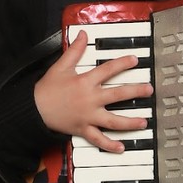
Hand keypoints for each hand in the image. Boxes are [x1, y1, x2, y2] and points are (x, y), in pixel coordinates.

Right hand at [34, 30, 150, 151]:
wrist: (34, 109)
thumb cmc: (47, 88)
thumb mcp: (60, 66)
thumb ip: (74, 50)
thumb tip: (82, 35)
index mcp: (85, 82)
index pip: (108, 70)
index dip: (123, 63)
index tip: (135, 60)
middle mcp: (90, 99)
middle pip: (117, 95)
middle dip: (135, 92)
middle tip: (149, 90)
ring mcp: (88, 116)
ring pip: (113, 120)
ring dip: (130, 122)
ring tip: (144, 121)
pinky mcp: (82, 129)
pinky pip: (98, 139)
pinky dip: (109, 145)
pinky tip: (121, 148)